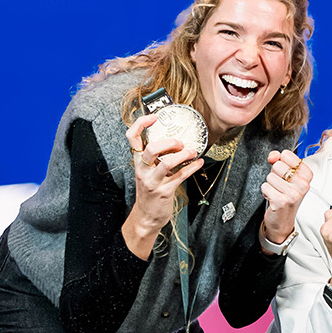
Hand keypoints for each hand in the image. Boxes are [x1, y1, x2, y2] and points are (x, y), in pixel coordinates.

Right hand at [123, 114, 203, 258]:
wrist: (146, 216)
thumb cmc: (150, 190)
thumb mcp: (148, 171)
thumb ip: (157, 157)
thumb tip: (175, 140)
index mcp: (137, 161)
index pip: (132, 137)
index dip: (141, 124)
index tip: (155, 117)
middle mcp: (143, 169)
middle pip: (151, 149)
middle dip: (169, 142)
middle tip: (180, 143)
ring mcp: (153, 181)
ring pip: (167, 163)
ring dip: (184, 155)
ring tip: (193, 152)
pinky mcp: (164, 191)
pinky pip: (180, 176)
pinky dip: (193, 167)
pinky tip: (199, 162)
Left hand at [261, 150, 310, 244]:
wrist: (282, 220)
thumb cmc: (285, 195)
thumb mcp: (285, 176)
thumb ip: (278, 160)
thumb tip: (272, 156)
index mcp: (307, 175)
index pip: (286, 155)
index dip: (280, 161)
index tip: (285, 172)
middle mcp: (303, 184)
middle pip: (277, 165)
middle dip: (274, 174)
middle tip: (280, 185)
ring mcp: (293, 194)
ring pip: (270, 177)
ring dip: (270, 185)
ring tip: (277, 192)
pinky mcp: (281, 201)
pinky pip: (265, 186)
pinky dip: (265, 192)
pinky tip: (273, 198)